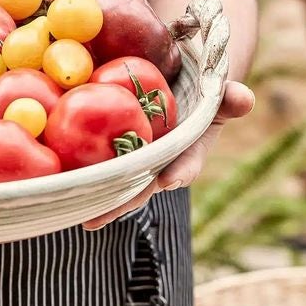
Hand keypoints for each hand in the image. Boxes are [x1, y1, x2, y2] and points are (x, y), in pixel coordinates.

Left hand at [82, 80, 254, 229]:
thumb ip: (230, 98)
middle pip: (141, 186)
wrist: (184, 87)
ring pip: (117, 181)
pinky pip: (100, 162)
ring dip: (99, 198)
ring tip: (78, 214)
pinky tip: (62, 180)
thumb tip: (244, 98)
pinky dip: (83, 171)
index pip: (185, 165)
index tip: (168, 180)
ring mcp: (139, 161)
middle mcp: (162, 162)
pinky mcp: (118, 151)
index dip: (179, 173)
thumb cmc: (203, 94)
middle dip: (121, 202)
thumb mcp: (219, 94)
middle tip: (98, 218)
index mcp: (188, 152)